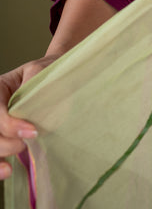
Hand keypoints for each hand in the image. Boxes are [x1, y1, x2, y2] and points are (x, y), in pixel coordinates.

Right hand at [0, 56, 58, 178]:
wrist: (56, 77)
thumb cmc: (46, 71)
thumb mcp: (39, 70)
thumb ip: (33, 84)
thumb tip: (32, 106)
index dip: (9, 125)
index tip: (32, 132)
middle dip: (4, 143)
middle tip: (25, 144)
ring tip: (9, 169)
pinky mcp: (5, 138)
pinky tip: (6, 171)